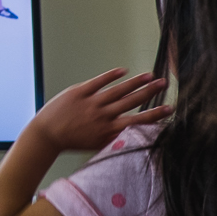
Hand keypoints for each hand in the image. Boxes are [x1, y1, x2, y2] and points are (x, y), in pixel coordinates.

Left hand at [29, 68, 168, 155]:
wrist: (46, 135)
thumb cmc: (72, 141)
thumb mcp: (96, 144)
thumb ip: (114, 138)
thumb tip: (133, 136)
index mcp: (108, 131)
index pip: (137, 122)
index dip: (154, 115)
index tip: (169, 109)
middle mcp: (102, 117)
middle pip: (131, 102)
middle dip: (150, 92)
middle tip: (165, 84)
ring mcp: (91, 103)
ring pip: (118, 90)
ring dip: (135, 83)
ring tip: (150, 76)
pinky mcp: (79, 92)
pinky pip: (98, 82)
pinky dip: (111, 76)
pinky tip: (124, 71)